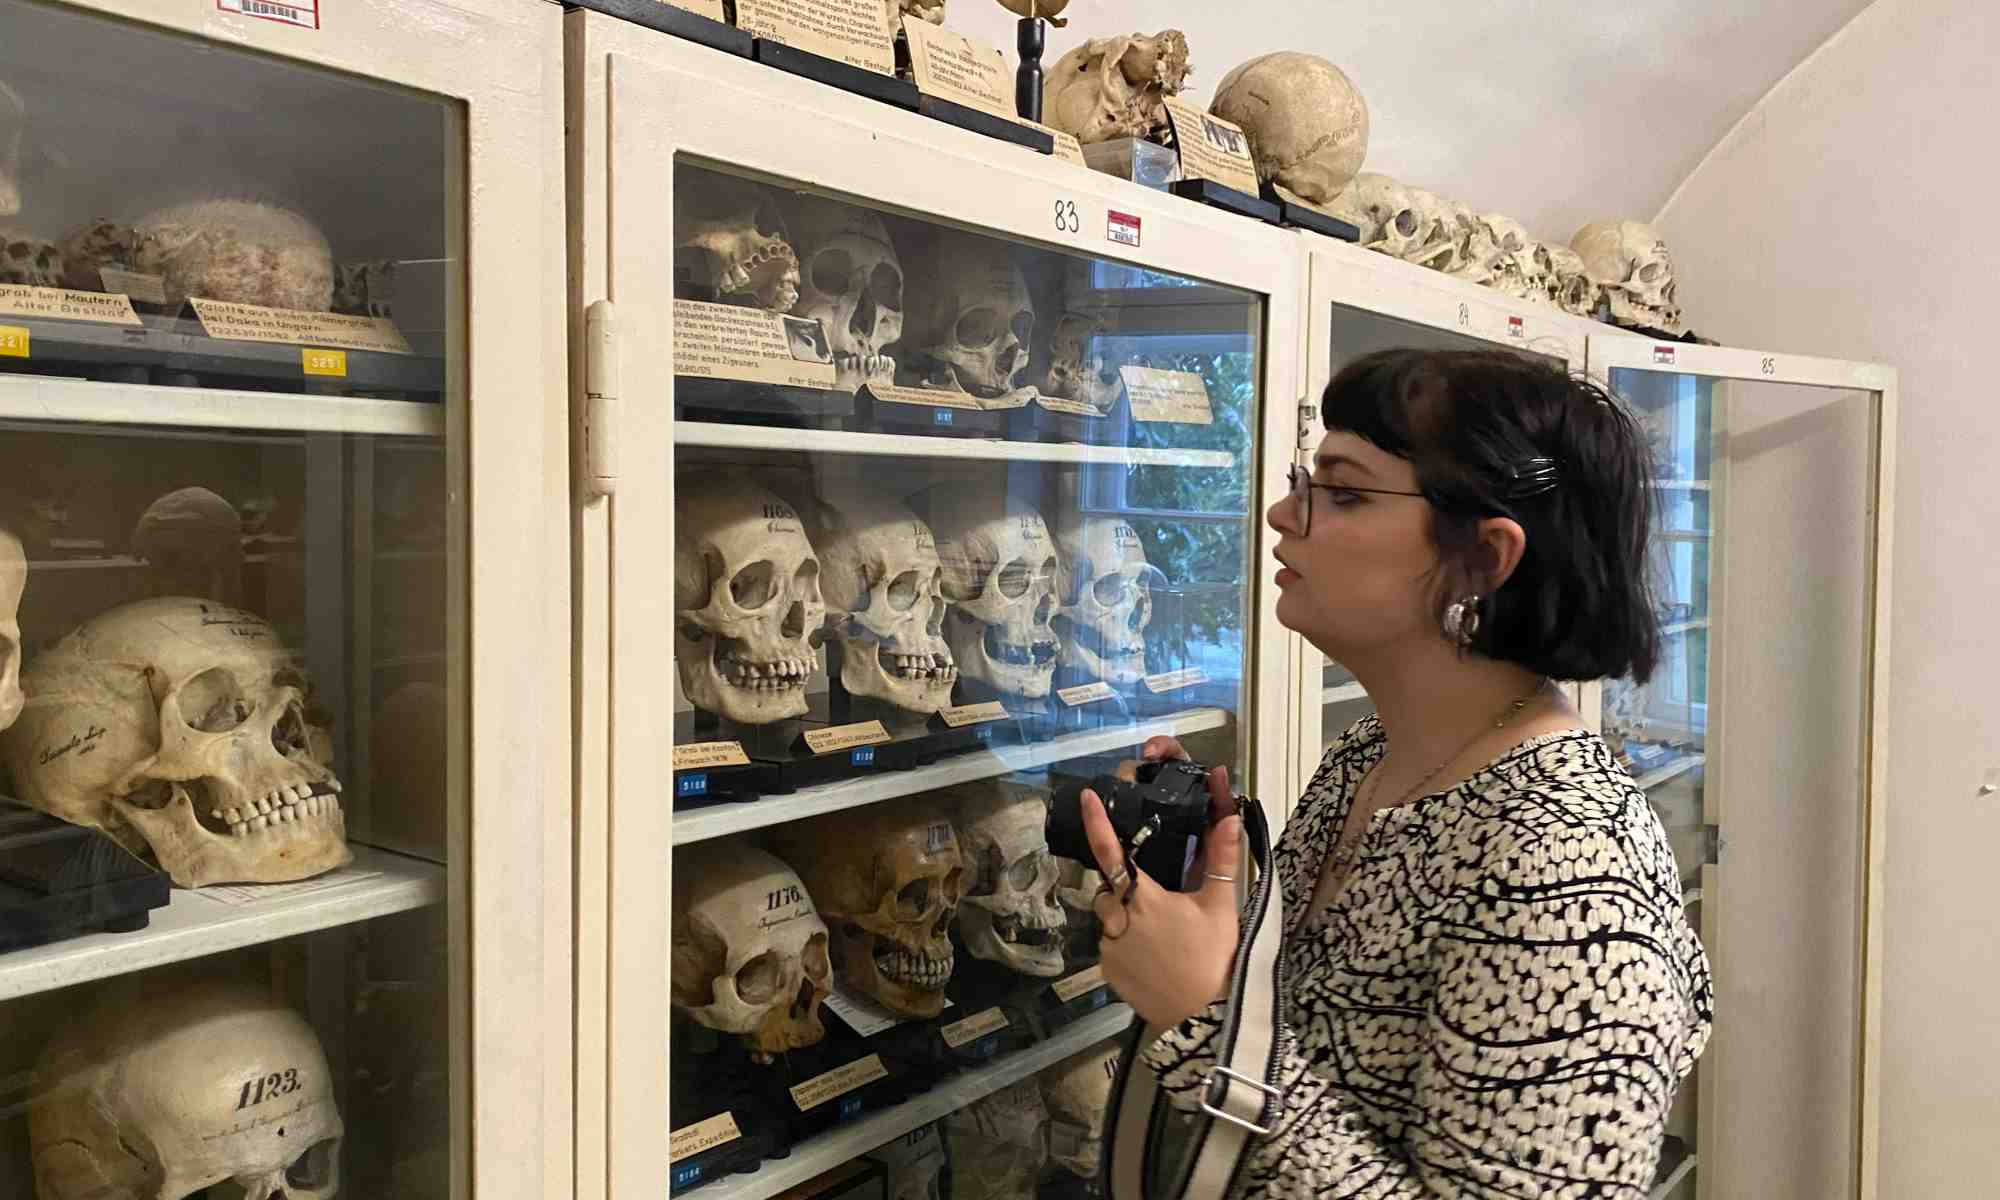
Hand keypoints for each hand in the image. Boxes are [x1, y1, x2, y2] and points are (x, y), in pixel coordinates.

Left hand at [1082, 759, 1242, 1029]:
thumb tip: (1230, 817)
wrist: (1201, 1018)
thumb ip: (1221, 858)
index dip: (1096, 822)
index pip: (1111, 852)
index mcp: (1144, 898)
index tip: (1086, 797)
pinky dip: (1124, 943)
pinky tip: (1152, 956)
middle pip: (1108, 887)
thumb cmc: (1213, 958)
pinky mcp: (1107, 971)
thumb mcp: (1221, 907)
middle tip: (1157, 898)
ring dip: (1124, 915)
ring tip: (1161, 934)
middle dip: (1124, 886)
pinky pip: (1109, 945)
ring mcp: (1108, 948)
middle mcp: (1117, 919)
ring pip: (1107, 917)